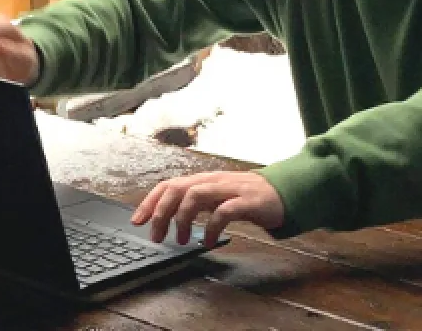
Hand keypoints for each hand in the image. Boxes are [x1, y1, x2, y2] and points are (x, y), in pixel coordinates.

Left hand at [132, 171, 284, 245]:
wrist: (283, 193)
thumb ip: (195, 204)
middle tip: (157, 236)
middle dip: (161, 212)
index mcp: (203, 180)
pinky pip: (224, 211)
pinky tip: (209, 241)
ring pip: (196, 194)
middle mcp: (213, 181)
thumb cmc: (246, 197)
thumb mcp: (216, 198)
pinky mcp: (248, 201)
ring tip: (182, 239)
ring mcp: (231, 189)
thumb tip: (167, 218)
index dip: (150, 202)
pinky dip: (212, 227)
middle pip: (178, 188)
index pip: (169, 185)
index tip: (138, 221)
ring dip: (183, 218)